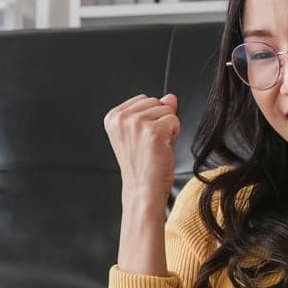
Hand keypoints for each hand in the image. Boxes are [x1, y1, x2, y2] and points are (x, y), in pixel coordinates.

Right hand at [105, 92, 180, 206]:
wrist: (143, 190)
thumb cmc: (142, 166)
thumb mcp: (142, 133)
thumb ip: (154, 111)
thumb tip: (171, 97)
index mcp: (113, 117)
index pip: (144, 99)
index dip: (150, 118)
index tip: (142, 139)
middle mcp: (121, 118)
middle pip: (155, 101)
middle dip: (159, 120)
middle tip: (150, 144)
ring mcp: (136, 124)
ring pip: (167, 110)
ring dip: (168, 128)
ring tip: (156, 147)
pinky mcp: (153, 131)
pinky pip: (175, 120)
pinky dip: (174, 134)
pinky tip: (163, 148)